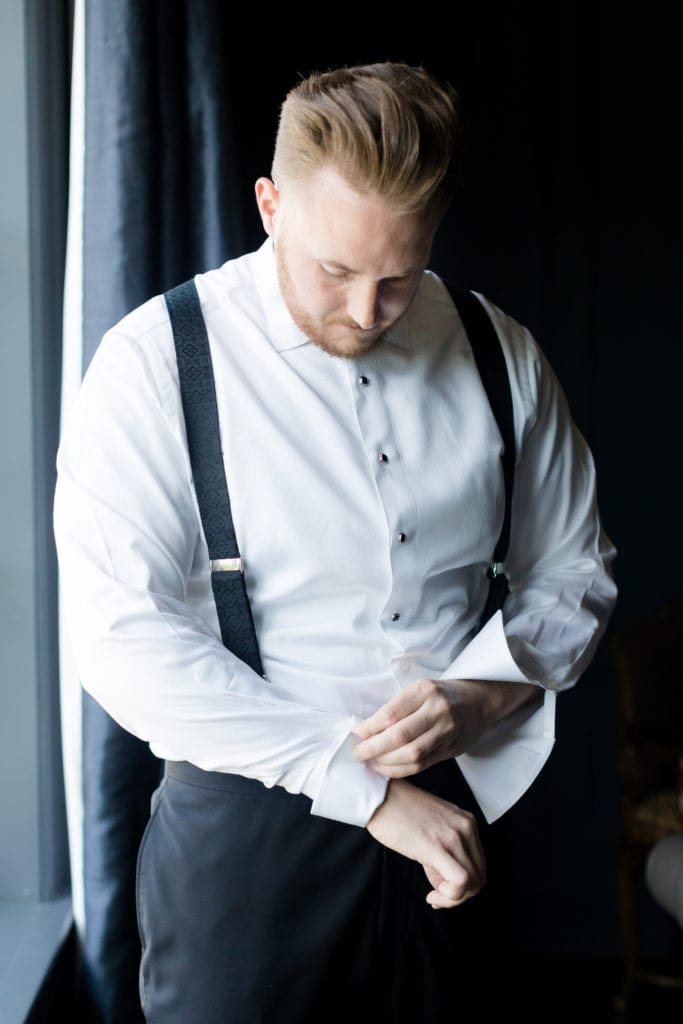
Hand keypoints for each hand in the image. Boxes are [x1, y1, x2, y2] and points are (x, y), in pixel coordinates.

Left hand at [354, 676, 539, 777]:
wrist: (479, 700)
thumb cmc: (442, 693)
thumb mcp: (420, 689)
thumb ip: (398, 708)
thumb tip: (366, 730)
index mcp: (424, 690)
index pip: (391, 714)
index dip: (369, 729)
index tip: (354, 736)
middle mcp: (437, 710)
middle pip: (400, 736)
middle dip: (373, 748)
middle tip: (357, 754)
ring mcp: (447, 731)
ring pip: (412, 754)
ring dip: (386, 763)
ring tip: (370, 763)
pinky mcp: (452, 749)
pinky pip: (423, 764)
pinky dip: (401, 770)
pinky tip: (387, 769)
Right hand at [366, 778, 485, 907]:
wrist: (379, 797)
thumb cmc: (398, 812)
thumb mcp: (432, 827)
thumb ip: (444, 852)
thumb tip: (445, 882)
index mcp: (466, 822)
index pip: (479, 864)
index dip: (464, 885)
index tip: (442, 889)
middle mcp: (466, 827)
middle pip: (479, 876)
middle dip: (459, 895)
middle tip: (437, 895)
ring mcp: (453, 836)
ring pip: (473, 883)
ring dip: (453, 898)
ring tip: (433, 895)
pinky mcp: (438, 846)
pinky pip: (460, 881)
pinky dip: (449, 897)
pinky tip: (432, 895)